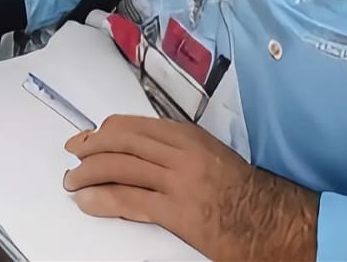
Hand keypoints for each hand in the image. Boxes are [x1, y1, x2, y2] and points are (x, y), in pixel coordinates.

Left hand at [63, 116, 318, 260]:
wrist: (275, 221)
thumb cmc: (246, 193)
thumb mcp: (210, 157)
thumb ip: (177, 151)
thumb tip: (140, 154)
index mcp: (187, 136)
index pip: (132, 125)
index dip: (103, 131)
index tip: (88, 137)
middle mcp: (179, 152)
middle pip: (120, 142)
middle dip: (89, 147)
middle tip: (72, 155)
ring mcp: (177, 180)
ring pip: (118, 167)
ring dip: (87, 173)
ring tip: (72, 181)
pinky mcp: (177, 210)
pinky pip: (128, 200)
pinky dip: (101, 199)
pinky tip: (87, 201)